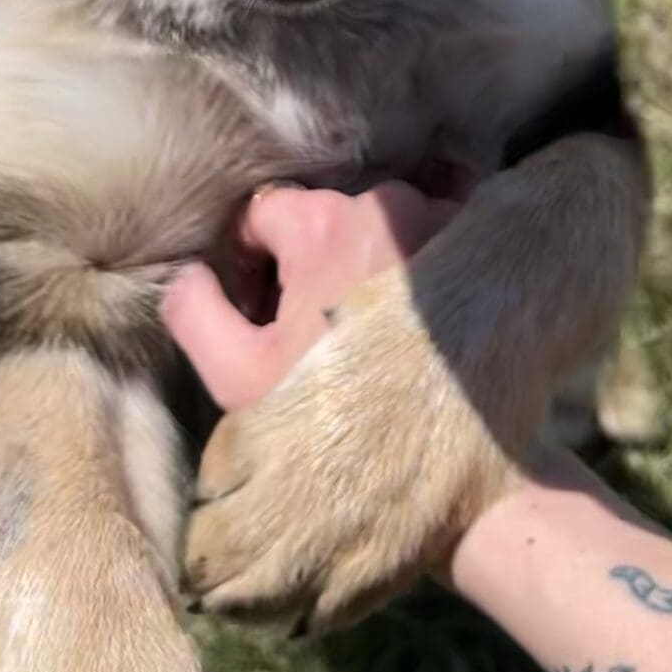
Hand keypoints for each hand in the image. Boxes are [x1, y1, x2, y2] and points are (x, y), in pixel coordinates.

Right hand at [163, 181, 460, 409]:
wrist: (449, 466)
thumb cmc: (336, 419)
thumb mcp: (236, 377)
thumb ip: (195, 310)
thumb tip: (190, 272)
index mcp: (321, 224)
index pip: (263, 213)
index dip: (251, 264)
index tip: (265, 318)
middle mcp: (386, 204)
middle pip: (323, 217)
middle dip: (310, 262)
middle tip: (315, 331)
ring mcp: (441, 219)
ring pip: (378, 225)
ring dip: (363, 262)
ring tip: (365, 331)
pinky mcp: (481, 245)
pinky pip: (432, 232)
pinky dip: (415, 263)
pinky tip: (412, 323)